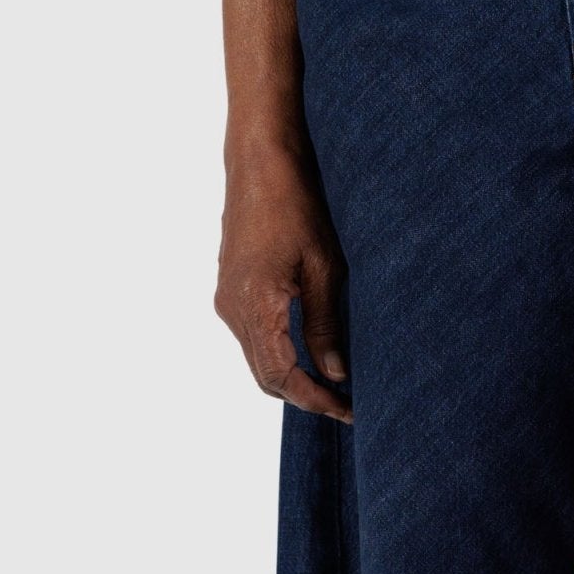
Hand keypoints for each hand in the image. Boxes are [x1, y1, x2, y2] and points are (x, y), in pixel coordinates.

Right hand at [215, 146, 351, 423]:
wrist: (260, 162)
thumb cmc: (297, 205)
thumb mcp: (325, 268)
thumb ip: (324, 325)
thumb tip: (334, 374)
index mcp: (256, 306)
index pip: (282, 376)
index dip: (315, 400)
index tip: (347, 411)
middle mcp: (233, 309)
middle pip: (266, 377)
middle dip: (304, 397)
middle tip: (344, 405)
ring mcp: (227, 300)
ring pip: (257, 361)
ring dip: (292, 379)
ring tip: (332, 385)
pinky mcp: (230, 291)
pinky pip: (252, 339)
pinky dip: (279, 356)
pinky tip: (309, 353)